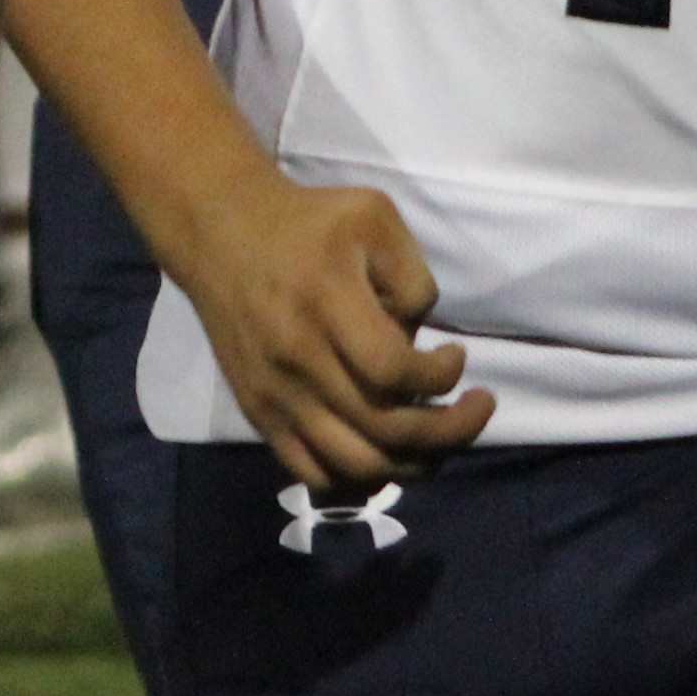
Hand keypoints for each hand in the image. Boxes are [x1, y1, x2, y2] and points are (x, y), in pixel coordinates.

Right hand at [153, 169, 492, 488]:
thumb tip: (422, 343)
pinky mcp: (260, 414)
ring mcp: (276, 395)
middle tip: (477, 407)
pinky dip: (360, 480)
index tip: (455, 355)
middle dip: (451, 429)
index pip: (393, 372)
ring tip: (438, 438)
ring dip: (414, 463)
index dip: (441, 377)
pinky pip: (314, 475)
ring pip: (356, 465)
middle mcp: (297, 359)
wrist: (219, 233)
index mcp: (325, 303)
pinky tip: (386, 455)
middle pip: (385, 430)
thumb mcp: (374, 215)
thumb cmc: (307, 222)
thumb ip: (412, 277)